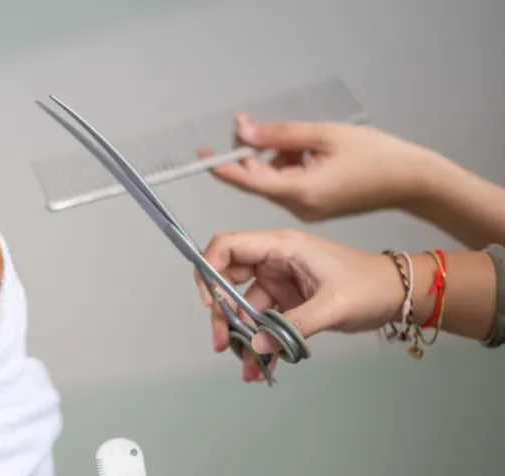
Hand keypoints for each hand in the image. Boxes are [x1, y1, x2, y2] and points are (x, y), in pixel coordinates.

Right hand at [196, 229, 404, 381]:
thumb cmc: (372, 285)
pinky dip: (260, 343)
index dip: (209, 270)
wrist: (398, 296)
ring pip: (244, 308)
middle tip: (223, 343)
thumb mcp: (333, 305)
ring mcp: (280, 282)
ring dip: (242, 337)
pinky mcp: (287, 301)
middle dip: (222, 314)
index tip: (211, 303)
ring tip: (249, 365)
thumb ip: (293, 326)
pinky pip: (263, 323)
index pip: (228, 247)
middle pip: (228, 281)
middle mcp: (275, 261)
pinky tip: (261, 364)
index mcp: (282, 247)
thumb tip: (257, 345)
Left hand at [199, 115, 439, 220]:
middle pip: (260, 179)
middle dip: (256, 153)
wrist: (413, 181)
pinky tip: (314, 155)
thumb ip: (279, 134)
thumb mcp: (324, 135)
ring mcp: (306, 210)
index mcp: (301, 192)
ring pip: (275, 180)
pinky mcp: (313, 207)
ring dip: (280, 157)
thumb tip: (242, 132)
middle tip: (257, 125)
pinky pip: (290, 185)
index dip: (225, 167)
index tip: (202, 155)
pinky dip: (293, 167)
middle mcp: (299, 207)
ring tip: (310, 144)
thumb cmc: (378, 155)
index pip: (250, 181)